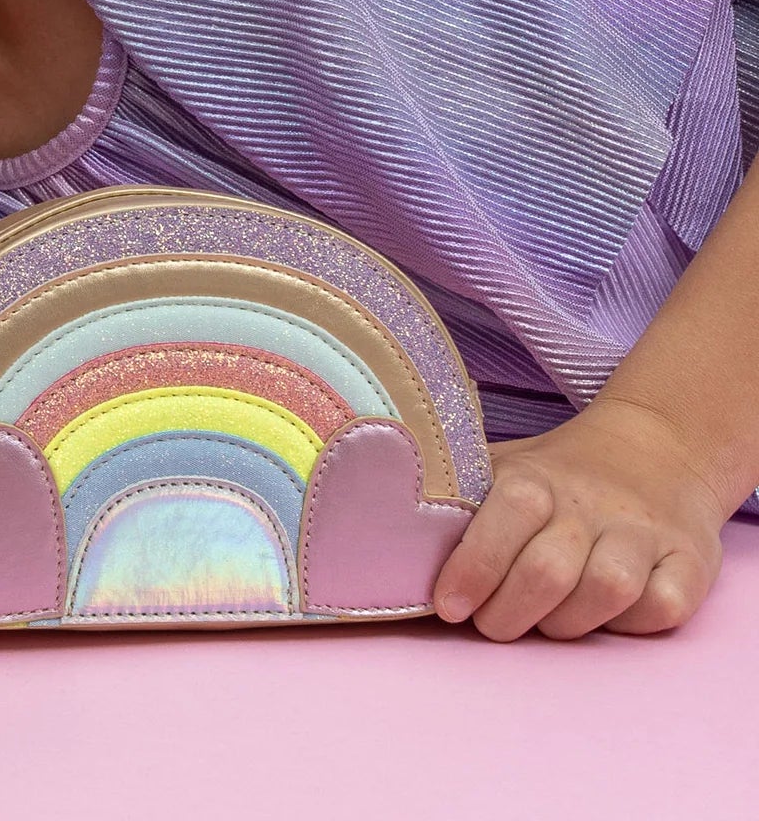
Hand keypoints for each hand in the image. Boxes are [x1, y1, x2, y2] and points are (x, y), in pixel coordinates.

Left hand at [430, 395, 727, 640]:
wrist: (654, 450)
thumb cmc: (556, 476)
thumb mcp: (502, 467)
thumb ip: (454, 493)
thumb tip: (386, 524)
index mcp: (536, 478)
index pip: (504, 518)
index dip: (473, 567)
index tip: (449, 606)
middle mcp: (591, 503)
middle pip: (549, 570)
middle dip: (509, 613)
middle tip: (491, 624)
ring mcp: (643, 532)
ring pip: (608, 591)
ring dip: (568, 623)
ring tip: (546, 621)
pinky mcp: (689, 561)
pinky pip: (663, 607)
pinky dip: (632, 624)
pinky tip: (606, 617)